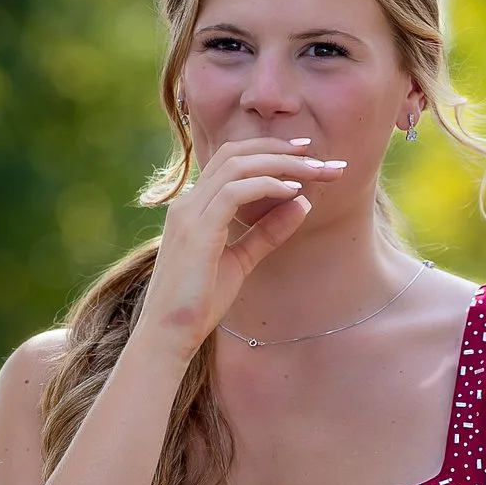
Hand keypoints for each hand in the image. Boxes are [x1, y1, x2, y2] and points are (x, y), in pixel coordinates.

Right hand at [134, 137, 347, 355]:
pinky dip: (267, 186)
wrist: (168, 335)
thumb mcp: (241, 262)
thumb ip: (267, 233)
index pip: (230, 160)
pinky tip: (293, 191)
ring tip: (314, 171)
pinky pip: (235, 193)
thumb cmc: (198, 304)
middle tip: (317, 154)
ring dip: (280, 164)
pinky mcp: (197, 232)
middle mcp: (188, 203)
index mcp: (194, 208)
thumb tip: (302, 203)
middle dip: (279, 149)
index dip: (268, 150)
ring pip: (237, 167)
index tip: (304, 153)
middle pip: (235, 153)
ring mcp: (189, 214)